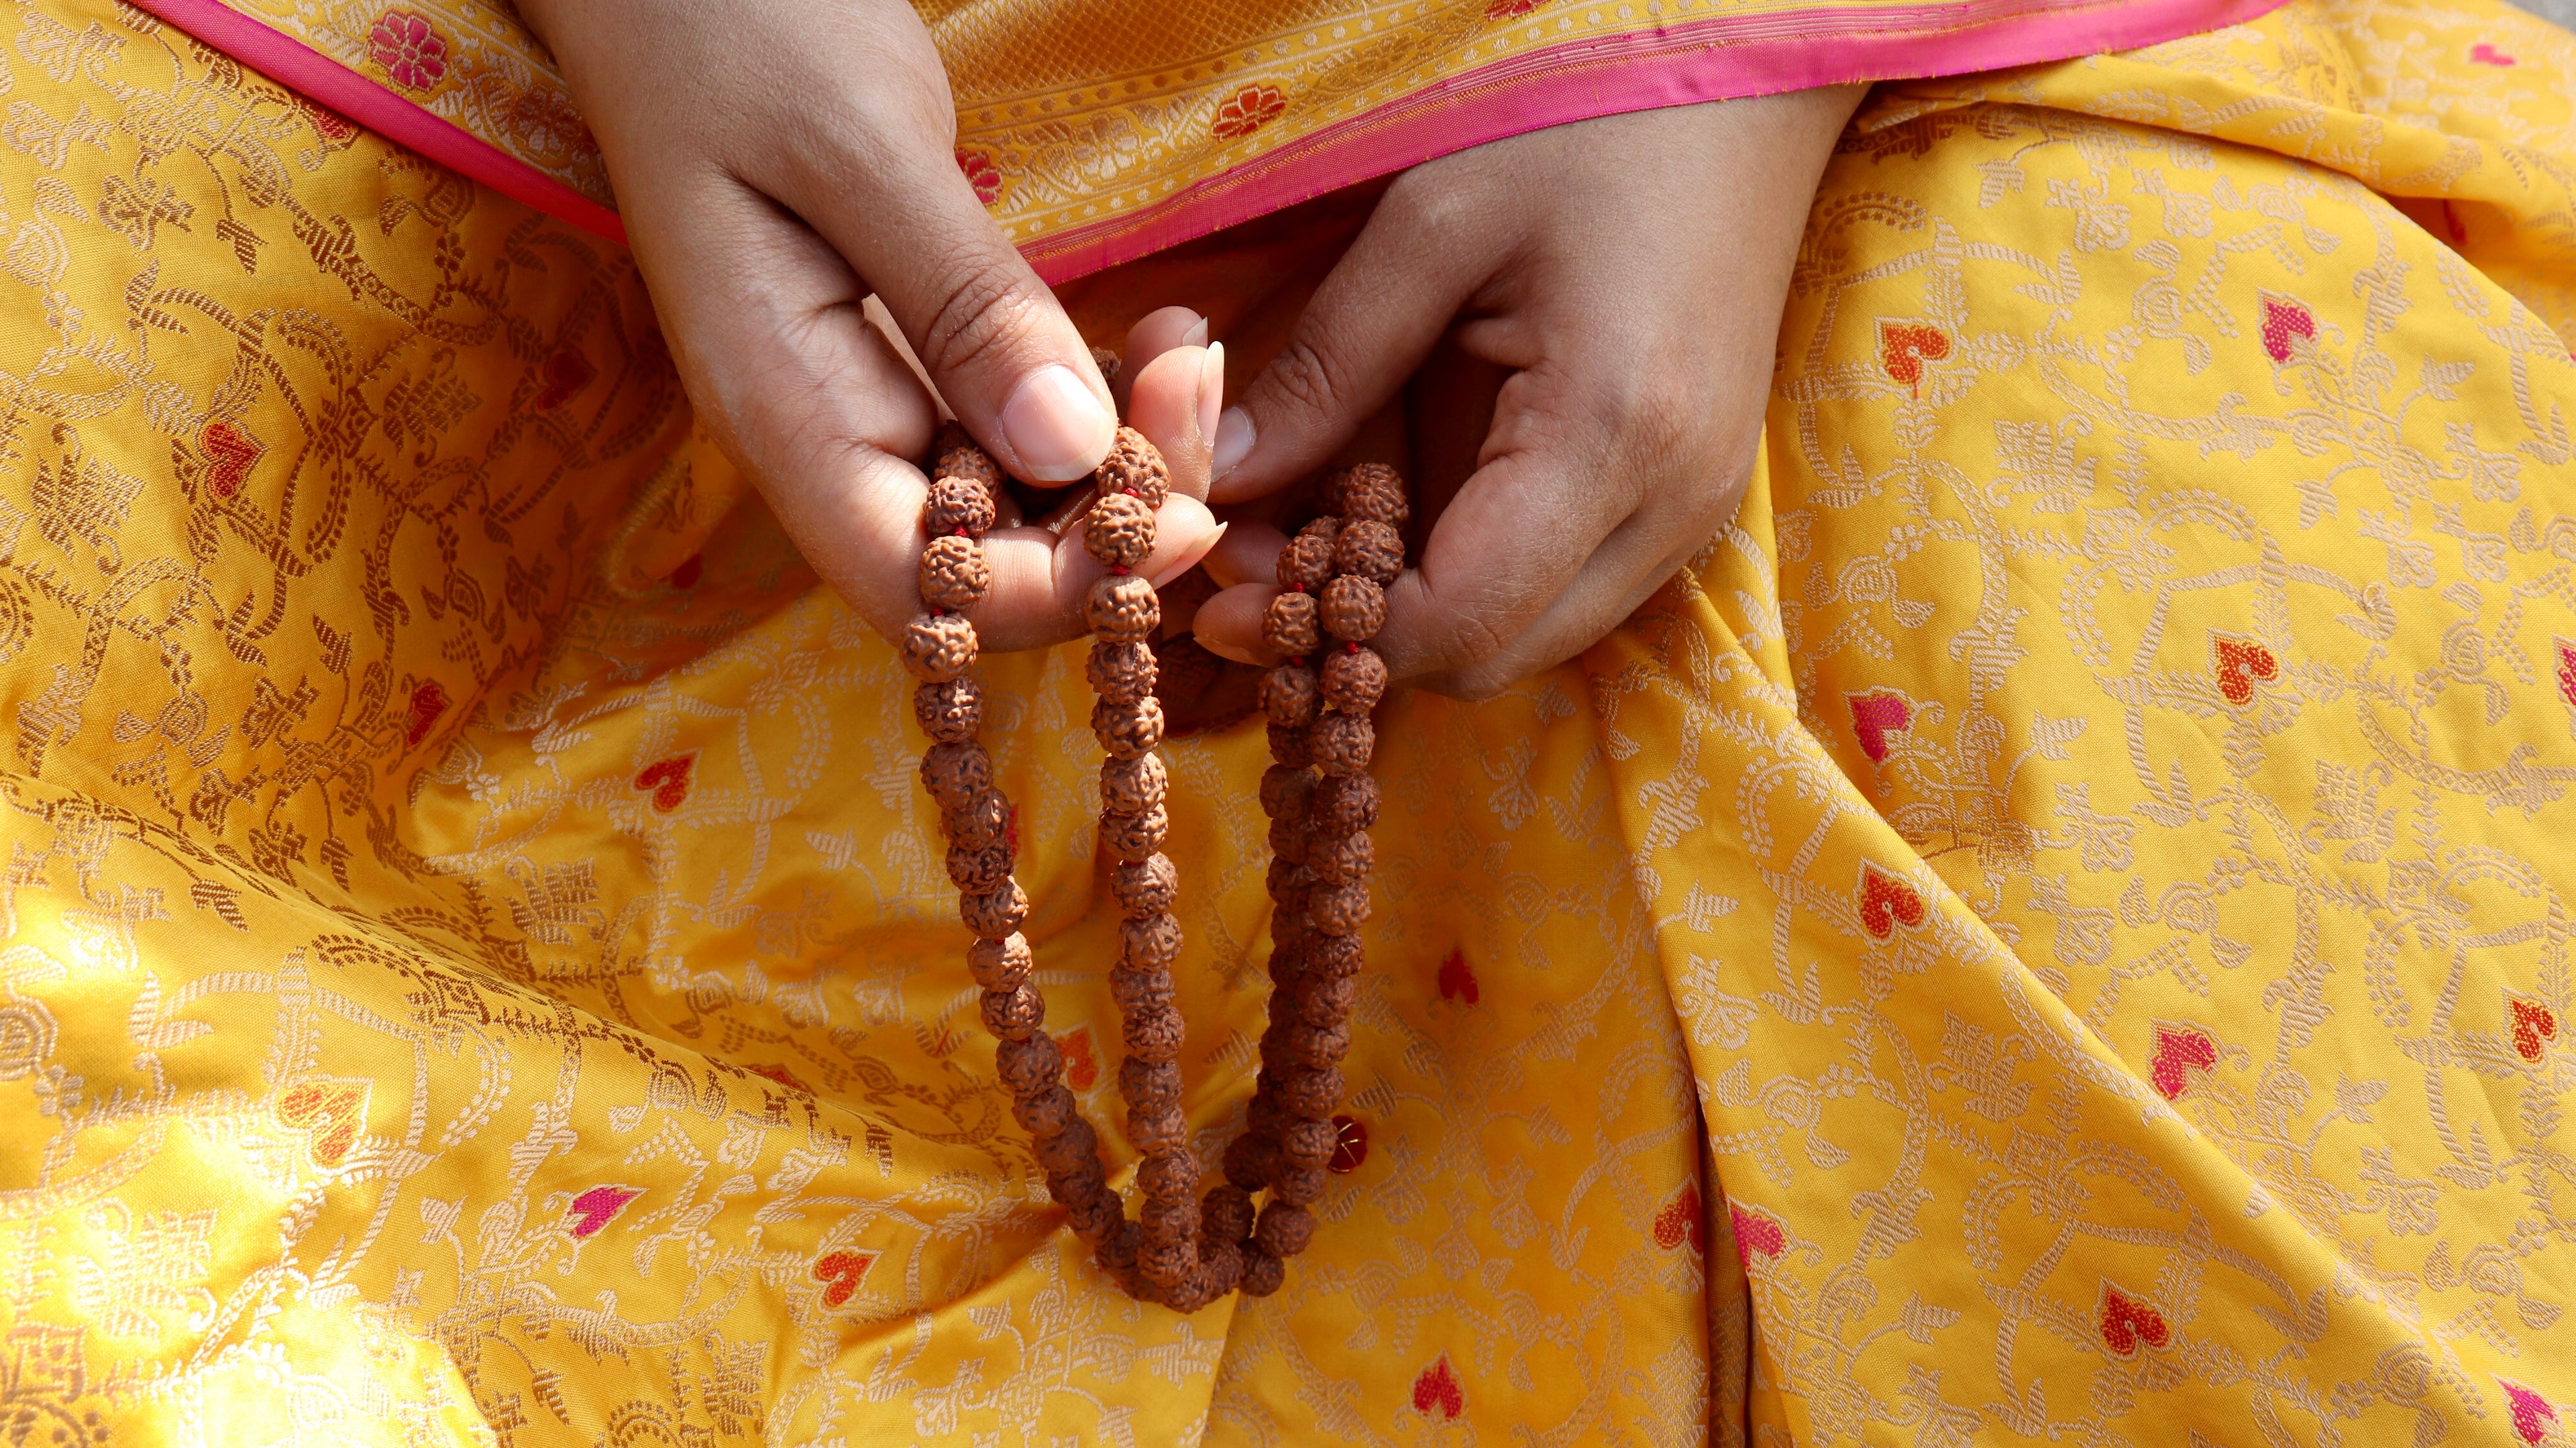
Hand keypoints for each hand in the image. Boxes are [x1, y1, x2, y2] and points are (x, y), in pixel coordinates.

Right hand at [515, 0, 1226, 649]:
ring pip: (1017, 504)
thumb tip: (1067, 448)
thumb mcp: (858, 147)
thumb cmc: (733, 24)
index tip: (1185, 519)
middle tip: (1201, 383)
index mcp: (782, 411)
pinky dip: (1100, 404)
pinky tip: (1158, 336)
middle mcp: (825, 434)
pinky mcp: (913, 354)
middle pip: (987, 565)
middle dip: (1118, 516)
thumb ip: (961, 302)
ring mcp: (869, 398)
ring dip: (1124, 457)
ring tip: (1191, 346)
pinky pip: (1018, 428)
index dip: (1058, 593)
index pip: (923, 591)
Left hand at [1188, 88, 1863, 697]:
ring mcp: (1693, 514)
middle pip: (1491, 660)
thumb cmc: (1585, 129)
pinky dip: (1470, 581)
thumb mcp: (1429, 225)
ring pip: (1525, 642)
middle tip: (1255, 568)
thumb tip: (1219, 480)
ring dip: (1414, 615)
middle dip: (1361, 636)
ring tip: (1315, 535)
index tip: (1227, 597)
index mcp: (1609, 431)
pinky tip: (1404, 511)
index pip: (1461, 623)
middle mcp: (1669, 504)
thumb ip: (1326, 366)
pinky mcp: (1687, 503)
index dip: (1334, 631)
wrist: (1738, 102)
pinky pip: (1560, 594)